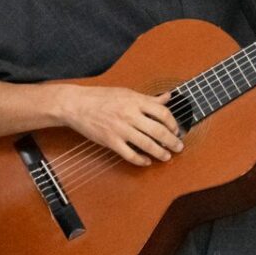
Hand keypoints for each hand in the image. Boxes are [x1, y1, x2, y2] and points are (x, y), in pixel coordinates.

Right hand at [59, 85, 183, 166]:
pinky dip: (141, 160)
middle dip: (172, 142)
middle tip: (178, 147)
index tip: (176, 130)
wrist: (77, 104)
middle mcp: (130, 115)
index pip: (163, 113)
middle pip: (158, 131)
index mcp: (135, 101)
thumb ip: (149, 99)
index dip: (173, 124)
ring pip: (147, 145)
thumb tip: (168, 97)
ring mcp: (120, 129)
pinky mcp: (111, 141)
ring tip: (166, 156)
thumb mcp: (127, 93)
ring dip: (160, 153)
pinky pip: (130, 154)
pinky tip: (147, 161)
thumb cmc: (101, 97)